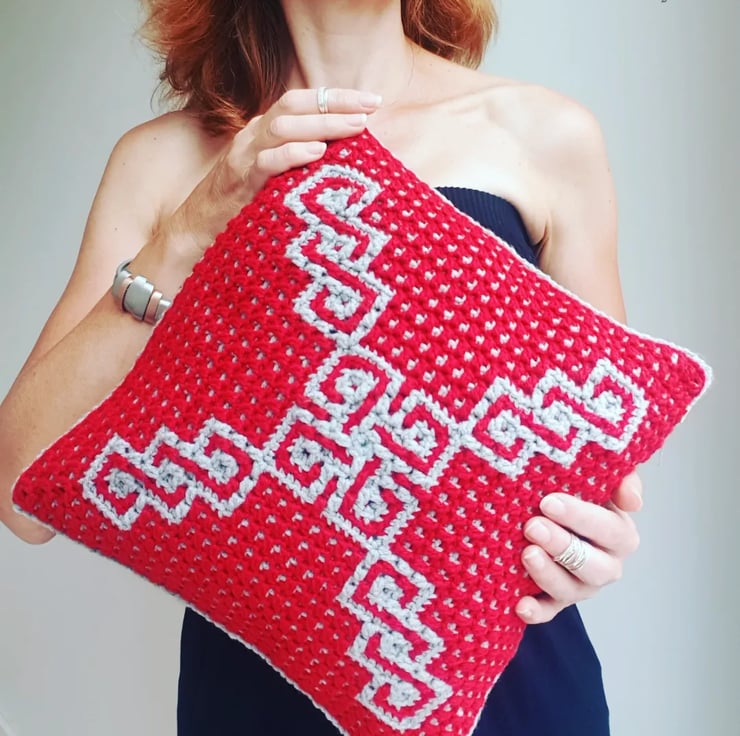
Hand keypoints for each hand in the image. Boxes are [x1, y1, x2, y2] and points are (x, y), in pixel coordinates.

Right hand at [169, 88, 381, 258]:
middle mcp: (253, 138)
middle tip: (371, 107)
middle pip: (294, 106)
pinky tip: (317, 154)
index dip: (336, 97)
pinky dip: (291, 155)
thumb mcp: (276, 179)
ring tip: (354, 127)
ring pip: (282, 128)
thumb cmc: (242, 209)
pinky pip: (265, 162)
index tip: (372, 100)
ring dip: (322, 125)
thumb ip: (301, 164)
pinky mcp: (239, 184)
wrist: (195, 234)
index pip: (301, 102)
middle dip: (335, 103)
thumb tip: (345, 160)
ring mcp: (243, 158)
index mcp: (264, 133)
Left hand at [515, 471, 642, 623]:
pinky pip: (548, 611)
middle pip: (592, 565)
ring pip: (571, 590)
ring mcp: (581, 586)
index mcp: (619, 534)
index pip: (609, 530)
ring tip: (526, 554)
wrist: (549, 512)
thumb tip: (632, 500)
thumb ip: (623, 478)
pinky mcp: (557, 600)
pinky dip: (537, 611)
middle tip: (532, 527)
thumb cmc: (576, 491)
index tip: (548, 502)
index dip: (580, 517)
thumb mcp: (601, 478)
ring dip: (548, 574)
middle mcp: (605, 565)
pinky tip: (521, 605)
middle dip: (561, 545)